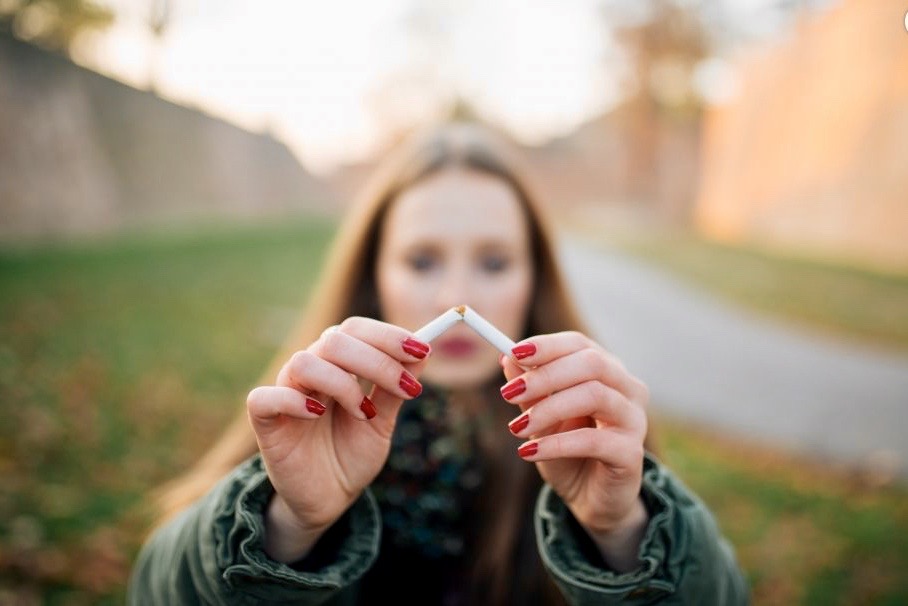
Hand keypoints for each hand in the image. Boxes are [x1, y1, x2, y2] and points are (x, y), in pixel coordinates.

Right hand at [245, 317, 429, 561]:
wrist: (329, 499)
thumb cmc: (352, 454)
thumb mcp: (383, 421)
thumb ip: (395, 388)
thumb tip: (422, 353)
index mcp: (337, 364)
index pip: (356, 329)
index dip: (388, 336)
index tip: (421, 351)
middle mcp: (311, 371)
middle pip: (334, 339)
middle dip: (377, 361)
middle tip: (405, 389)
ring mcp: (285, 393)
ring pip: (304, 362)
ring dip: (342, 384)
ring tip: (363, 413)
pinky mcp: (265, 422)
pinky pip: (265, 398)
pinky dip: (293, 401)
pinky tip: (317, 414)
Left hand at [500, 332, 649, 570]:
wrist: (590, 499)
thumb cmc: (567, 451)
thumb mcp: (541, 418)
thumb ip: (530, 390)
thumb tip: (507, 357)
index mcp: (607, 371)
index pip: (580, 344)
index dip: (547, 346)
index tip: (513, 352)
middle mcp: (627, 389)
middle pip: (592, 363)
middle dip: (545, 375)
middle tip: (508, 393)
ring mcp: (634, 419)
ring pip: (595, 395)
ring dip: (549, 408)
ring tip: (516, 428)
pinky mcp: (632, 453)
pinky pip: (593, 440)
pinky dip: (557, 443)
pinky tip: (529, 452)